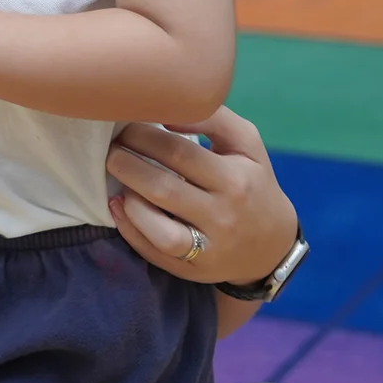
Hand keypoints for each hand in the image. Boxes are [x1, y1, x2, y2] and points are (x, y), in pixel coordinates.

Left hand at [106, 107, 297, 285]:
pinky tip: (119, 206)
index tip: (125, 125)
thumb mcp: (247, 144)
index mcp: (234, 179)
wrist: (272, 244)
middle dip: (127, 164)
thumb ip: (212, 118)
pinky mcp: (193, 269)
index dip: (144, 137)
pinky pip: (154, 253)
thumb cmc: (253, 181)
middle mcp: (222, 215)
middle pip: (163, 188)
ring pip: (158, 228)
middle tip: (110, 149)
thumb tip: (166, 113)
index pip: (179, 153)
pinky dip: (130, 229)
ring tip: (117, 179)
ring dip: (130, 200)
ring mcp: (208, 247)